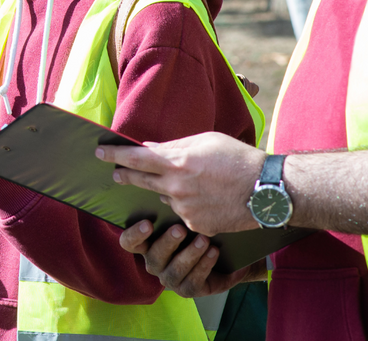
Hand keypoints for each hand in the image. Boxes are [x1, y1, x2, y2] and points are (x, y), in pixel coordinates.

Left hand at [95, 131, 264, 234]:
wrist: (267, 190)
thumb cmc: (238, 158)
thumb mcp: (205, 142)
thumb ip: (174, 147)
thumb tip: (149, 149)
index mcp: (177, 163)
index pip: (135, 158)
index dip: (115, 155)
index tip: (100, 153)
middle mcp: (176, 188)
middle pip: (140, 181)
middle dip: (126, 175)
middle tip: (116, 173)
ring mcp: (185, 210)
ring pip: (166, 198)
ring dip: (171, 190)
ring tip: (199, 182)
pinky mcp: (196, 226)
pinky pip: (183, 213)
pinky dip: (189, 205)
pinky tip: (208, 198)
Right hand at [120, 220, 260, 297]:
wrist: (223, 258)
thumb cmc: (196, 231)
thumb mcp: (184, 220)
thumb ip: (174, 210)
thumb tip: (169, 192)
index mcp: (147, 245)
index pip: (129, 243)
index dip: (134, 235)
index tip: (148, 223)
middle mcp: (154, 263)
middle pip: (153, 257)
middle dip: (167, 243)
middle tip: (180, 229)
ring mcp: (170, 279)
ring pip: (174, 270)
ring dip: (189, 254)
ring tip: (203, 240)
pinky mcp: (187, 290)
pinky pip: (193, 281)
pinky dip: (204, 265)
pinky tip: (213, 252)